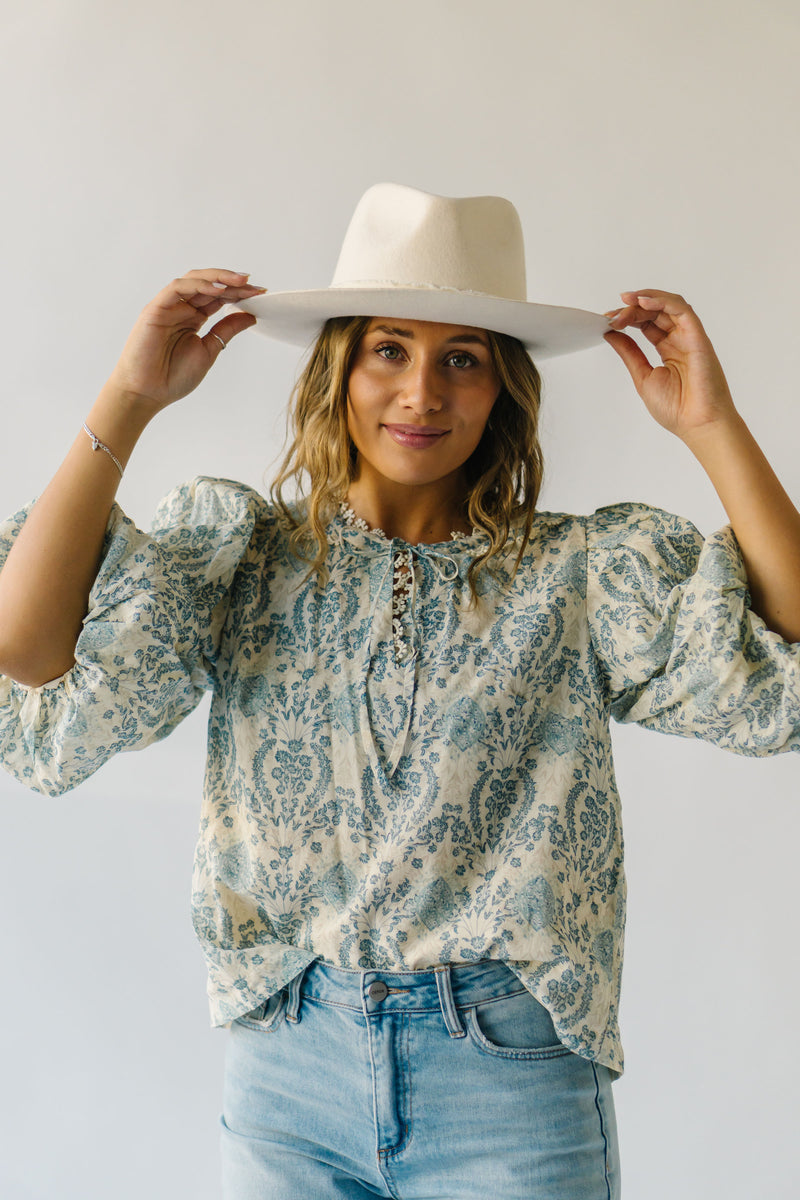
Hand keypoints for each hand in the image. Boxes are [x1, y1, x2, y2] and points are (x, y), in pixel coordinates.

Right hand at [105, 269, 265, 413]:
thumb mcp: (209, 350)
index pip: (218, 298)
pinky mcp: (155, 308)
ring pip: (194, 280)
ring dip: (219, 278)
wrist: (147, 393)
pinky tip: (218, 289)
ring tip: (242, 282)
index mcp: (193, 318)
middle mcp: (181, 308)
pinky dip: (198, 285)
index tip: (261, 294)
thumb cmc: (172, 376)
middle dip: (233, 283)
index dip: (239, 293)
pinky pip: (178, 288)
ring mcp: (168, 306)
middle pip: (209, 285)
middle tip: (256, 286)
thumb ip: (226, 330)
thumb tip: (250, 315)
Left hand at [604, 290, 736, 440]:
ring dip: (646, 299)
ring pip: (668, 306)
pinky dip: (663, 301)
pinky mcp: (698, 337)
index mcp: (668, 350)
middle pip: (655, 313)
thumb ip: (629, 353)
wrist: (698, 425)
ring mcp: (690, 337)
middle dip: (632, 309)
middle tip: (613, 315)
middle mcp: (680, 340)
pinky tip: (643, 302)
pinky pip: (682, 310)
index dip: (628, 318)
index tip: (608, 320)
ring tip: (626, 302)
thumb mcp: (642, 376)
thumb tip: (611, 334)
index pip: (646, 324)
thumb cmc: (677, 409)